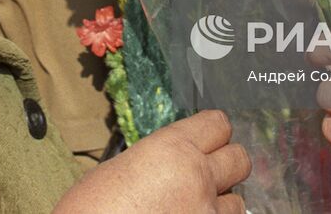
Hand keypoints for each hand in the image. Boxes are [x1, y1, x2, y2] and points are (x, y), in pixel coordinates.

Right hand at [53, 110, 250, 212]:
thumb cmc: (90, 210)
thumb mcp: (120, 169)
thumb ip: (159, 161)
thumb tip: (173, 166)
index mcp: (172, 148)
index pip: (218, 124)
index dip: (213, 134)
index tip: (208, 142)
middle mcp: (198, 176)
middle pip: (240, 159)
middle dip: (226, 167)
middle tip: (207, 176)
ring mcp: (206, 213)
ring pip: (237, 202)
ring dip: (219, 205)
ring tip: (192, 210)